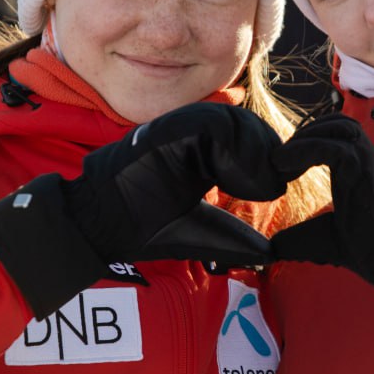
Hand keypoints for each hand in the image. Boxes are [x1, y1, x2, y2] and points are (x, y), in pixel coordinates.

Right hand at [0, 103, 287, 317]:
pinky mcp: (163, 132)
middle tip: (271, 186)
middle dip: (266, 153)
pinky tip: (234, 176)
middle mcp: (190, 136)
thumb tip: (269, 254)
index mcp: (200, 154)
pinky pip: (206, 123)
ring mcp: (176, 131)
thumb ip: (232, 236)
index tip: (274, 189)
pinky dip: (229, 145)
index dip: (267, 159)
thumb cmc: (142, 229)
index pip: (246, 138)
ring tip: (258, 183)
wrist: (99, 226)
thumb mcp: (199, 232)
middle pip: (244, 125)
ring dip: (252, 150)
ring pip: (231, 119)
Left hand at [270, 115, 373, 302]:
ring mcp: (371, 162)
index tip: (284, 167)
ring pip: (340, 127)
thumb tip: (272, 246)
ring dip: (306, 137)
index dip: (308, 143)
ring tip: (282, 160)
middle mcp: (368, 161)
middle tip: (281, 160)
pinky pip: (334, 148)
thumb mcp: (327, 239)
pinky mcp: (367, 170)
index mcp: (362, 171)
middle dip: (305, 134)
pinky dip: (304, 150)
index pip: (338, 137)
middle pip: (339, 124)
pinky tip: (285, 166)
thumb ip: (301, 238)